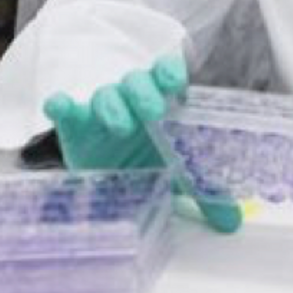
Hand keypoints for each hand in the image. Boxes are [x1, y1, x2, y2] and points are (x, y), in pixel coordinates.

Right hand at [42, 54, 240, 233]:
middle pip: (137, 82)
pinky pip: (67, 108)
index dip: (170, 72)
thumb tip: (233, 219)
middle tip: (154, 112)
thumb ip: (203, 191)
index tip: (176, 81)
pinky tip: (59, 106)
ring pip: (106, 94)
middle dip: (145, 92)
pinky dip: (61, 104)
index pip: (167, 74)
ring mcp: (103, 111)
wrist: (110, 177)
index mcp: (162, 102)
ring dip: (113, 106)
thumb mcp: (176, 175)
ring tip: (121, 127)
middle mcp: (133, 100)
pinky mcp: (76, 126)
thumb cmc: (149, 163)